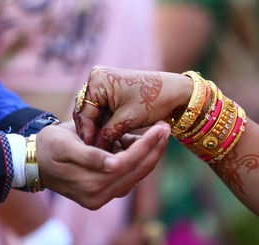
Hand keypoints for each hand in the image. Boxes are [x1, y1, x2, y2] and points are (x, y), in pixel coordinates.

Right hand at [36, 120, 170, 209]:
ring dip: (150, 155)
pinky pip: (128, 178)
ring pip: (136, 176)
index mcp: (89, 182)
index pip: (127, 163)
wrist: (35, 163)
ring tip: (158, 133)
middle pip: (137, 172)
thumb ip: (89, 156)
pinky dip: (138, 161)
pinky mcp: (102, 196)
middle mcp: (98, 195)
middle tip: (166, 127)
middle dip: (155, 149)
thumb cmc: (49, 146)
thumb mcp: (65, 144)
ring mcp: (101, 198)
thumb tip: (114, 164)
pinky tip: (143, 144)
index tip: (160, 126)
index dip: (146, 145)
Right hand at [73, 66, 191, 149]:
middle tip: (93, 153)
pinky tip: (107, 138)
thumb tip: (93, 151)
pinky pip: (101, 110)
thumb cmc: (153, 100)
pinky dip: (105, 124)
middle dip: (92, 132)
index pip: (84, 113)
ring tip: (100, 149)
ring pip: (94, 113)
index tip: (89, 153)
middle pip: (87, 112)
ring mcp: (102, 82)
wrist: (175, 90)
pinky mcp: (109, 89)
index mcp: (97, 80)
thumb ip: (106, 135)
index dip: (87, 134)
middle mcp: (96, 78)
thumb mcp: (127, 121)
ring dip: (98, 130)